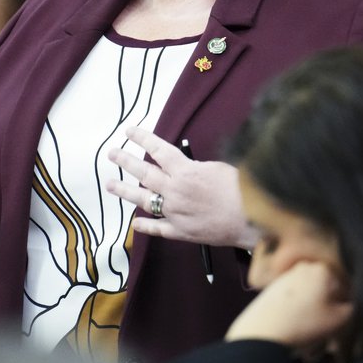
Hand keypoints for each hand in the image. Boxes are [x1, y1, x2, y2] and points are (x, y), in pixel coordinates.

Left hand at [105, 126, 258, 248]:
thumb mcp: (217, 167)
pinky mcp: (181, 231)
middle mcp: (175, 190)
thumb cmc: (241, 189)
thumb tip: (184, 168)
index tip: (128, 131)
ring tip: (110, 185)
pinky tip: (135, 223)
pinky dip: (145, 225)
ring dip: (125, 191)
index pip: (158, 150)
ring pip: (144, 200)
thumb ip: (195, 167)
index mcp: (185, 170)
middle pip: (144, 173)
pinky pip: (158, 228)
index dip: (142, 138)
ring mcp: (175, 212)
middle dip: (125, 161)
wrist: (252, 219)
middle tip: (112, 154)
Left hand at [225, 260, 352, 353]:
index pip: (344, 288)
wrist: (261, 332)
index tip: (343, 327)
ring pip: (308, 304)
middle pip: (324, 296)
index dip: (346, 309)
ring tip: (310, 349)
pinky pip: (293, 307)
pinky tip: (296, 340)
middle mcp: (303, 268)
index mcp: (322, 269)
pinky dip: (297, 321)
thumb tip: (350, 305)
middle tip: (328, 343)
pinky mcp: (270, 291)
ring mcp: (284, 278)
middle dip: (327, 318)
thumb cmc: (306, 323)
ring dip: (312, 323)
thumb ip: (352, 308)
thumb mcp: (340, 319)